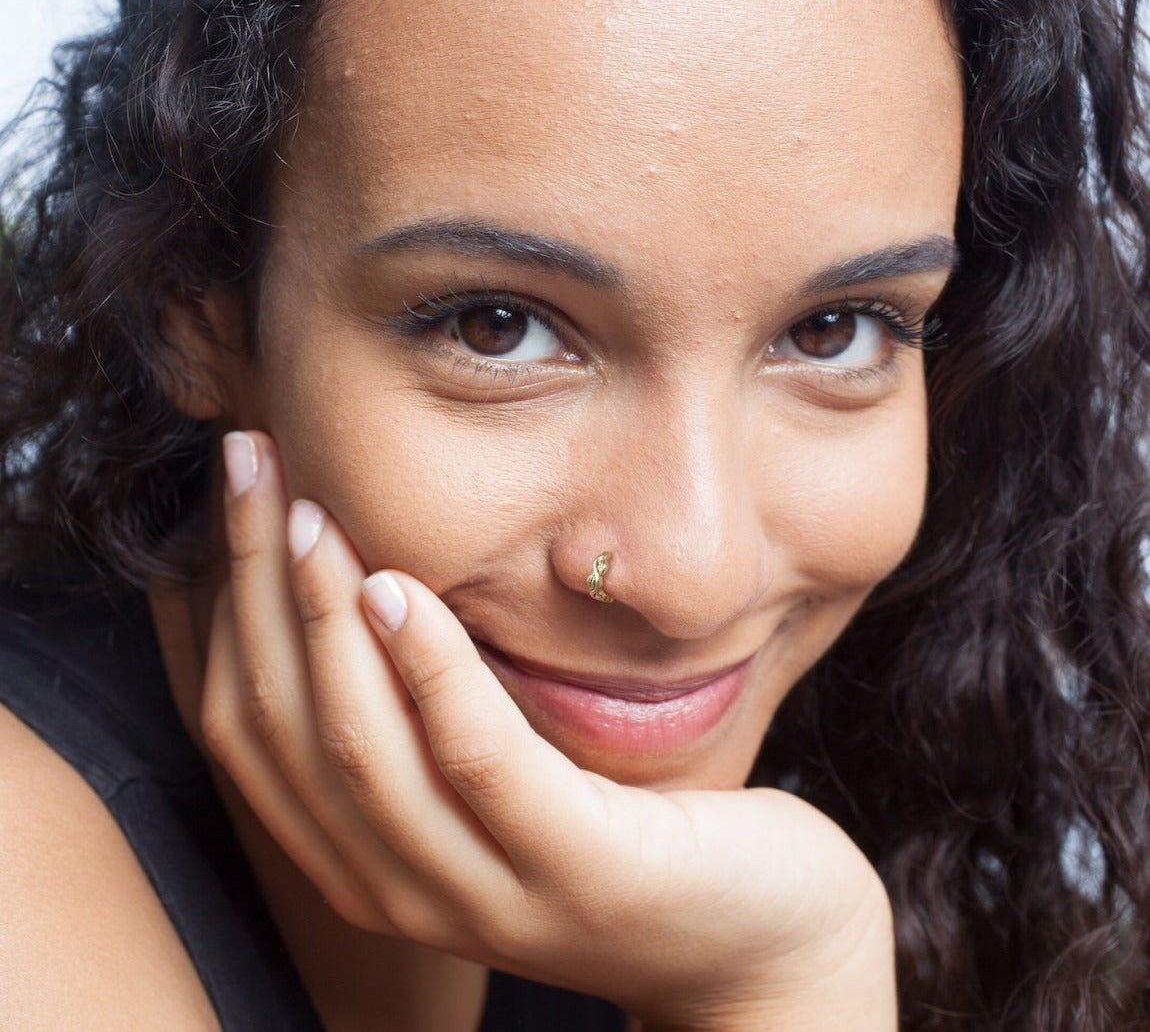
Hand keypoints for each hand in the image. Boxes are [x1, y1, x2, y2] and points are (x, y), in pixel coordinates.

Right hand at [202, 431, 895, 1029]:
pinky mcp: (575, 872)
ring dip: (323, 617)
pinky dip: (428, 668)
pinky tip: (399, 588)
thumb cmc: (626, 827)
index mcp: (368, 859)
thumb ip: (431, 707)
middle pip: (288, 728)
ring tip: (312, 516)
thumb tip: (371, 572)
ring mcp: (485, 893)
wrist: (761, 934)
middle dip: (259, 585)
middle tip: (253, 465)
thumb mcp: (506, 768)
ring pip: (363, 746)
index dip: (231, 605)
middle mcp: (401, 889)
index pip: (252, 732)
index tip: (244, 493)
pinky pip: (478, 757)